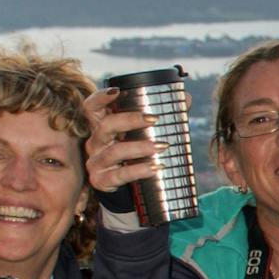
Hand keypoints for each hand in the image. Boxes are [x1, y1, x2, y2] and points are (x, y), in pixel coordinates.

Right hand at [81, 87, 172, 204]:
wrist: (128, 188)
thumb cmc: (135, 153)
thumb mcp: (142, 134)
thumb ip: (162, 116)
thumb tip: (187, 99)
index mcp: (101, 127)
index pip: (91, 108)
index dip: (100, 97)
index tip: (118, 90)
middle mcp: (95, 143)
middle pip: (106, 126)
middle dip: (130, 120)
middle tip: (154, 118)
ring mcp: (96, 162)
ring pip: (115, 151)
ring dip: (140, 147)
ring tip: (163, 146)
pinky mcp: (101, 181)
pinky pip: (119, 175)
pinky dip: (139, 170)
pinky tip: (156, 167)